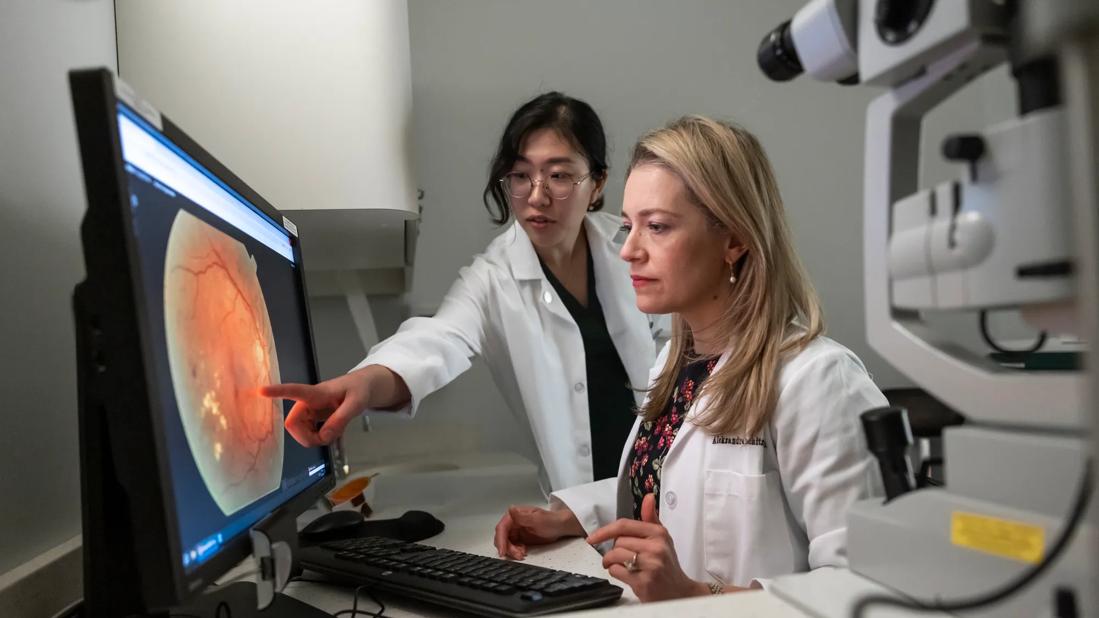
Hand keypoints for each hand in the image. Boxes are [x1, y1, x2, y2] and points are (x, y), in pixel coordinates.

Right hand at [261, 365, 407, 446]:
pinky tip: (332, 430)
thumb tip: (324, 437)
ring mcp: (309, 412)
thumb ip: (341, 419)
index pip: (295, 391)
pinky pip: (308, 435)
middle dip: (307, 437)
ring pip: (299, 433)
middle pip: (293, 425)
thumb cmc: (359, 389)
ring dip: (315, 439)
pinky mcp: (312, 420)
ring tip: (335, 429)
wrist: (363, 387)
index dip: (278, 392)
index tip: (261, 390)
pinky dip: (320, 438)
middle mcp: (308, 403)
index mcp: (317, 393)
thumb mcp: (357, 403)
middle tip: (328, 437)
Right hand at [493, 505, 583, 559]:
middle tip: (516, 555)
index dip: (500, 540)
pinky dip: (516, 552)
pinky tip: (523, 553)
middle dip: (507, 548)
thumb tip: (511, 509)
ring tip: (521, 555)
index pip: (502, 528)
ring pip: (506, 544)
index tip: (502, 550)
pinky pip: (513, 547)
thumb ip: (523, 516)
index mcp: (515, 515)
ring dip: (512, 551)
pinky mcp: (520, 539)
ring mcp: (516, 531)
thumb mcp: (538, 519)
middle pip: (502, 537)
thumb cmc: (552, 520)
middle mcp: (514, 522)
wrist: (560, 527)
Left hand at [585, 494, 708, 601]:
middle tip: (623, 557)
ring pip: (615, 556)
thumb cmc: (668, 564)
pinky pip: (616, 571)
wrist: (680, 592)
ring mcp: (650, 565)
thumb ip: (651, 518)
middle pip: (617, 542)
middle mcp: (656, 547)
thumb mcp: (663, 539)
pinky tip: (627, 575)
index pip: (624, 525)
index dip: (604, 531)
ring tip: (622, 566)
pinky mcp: (644, 582)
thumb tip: (648, 497)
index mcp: (658, 533)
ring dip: (612, 562)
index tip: (592, 538)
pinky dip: (616, 573)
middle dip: (615, 551)